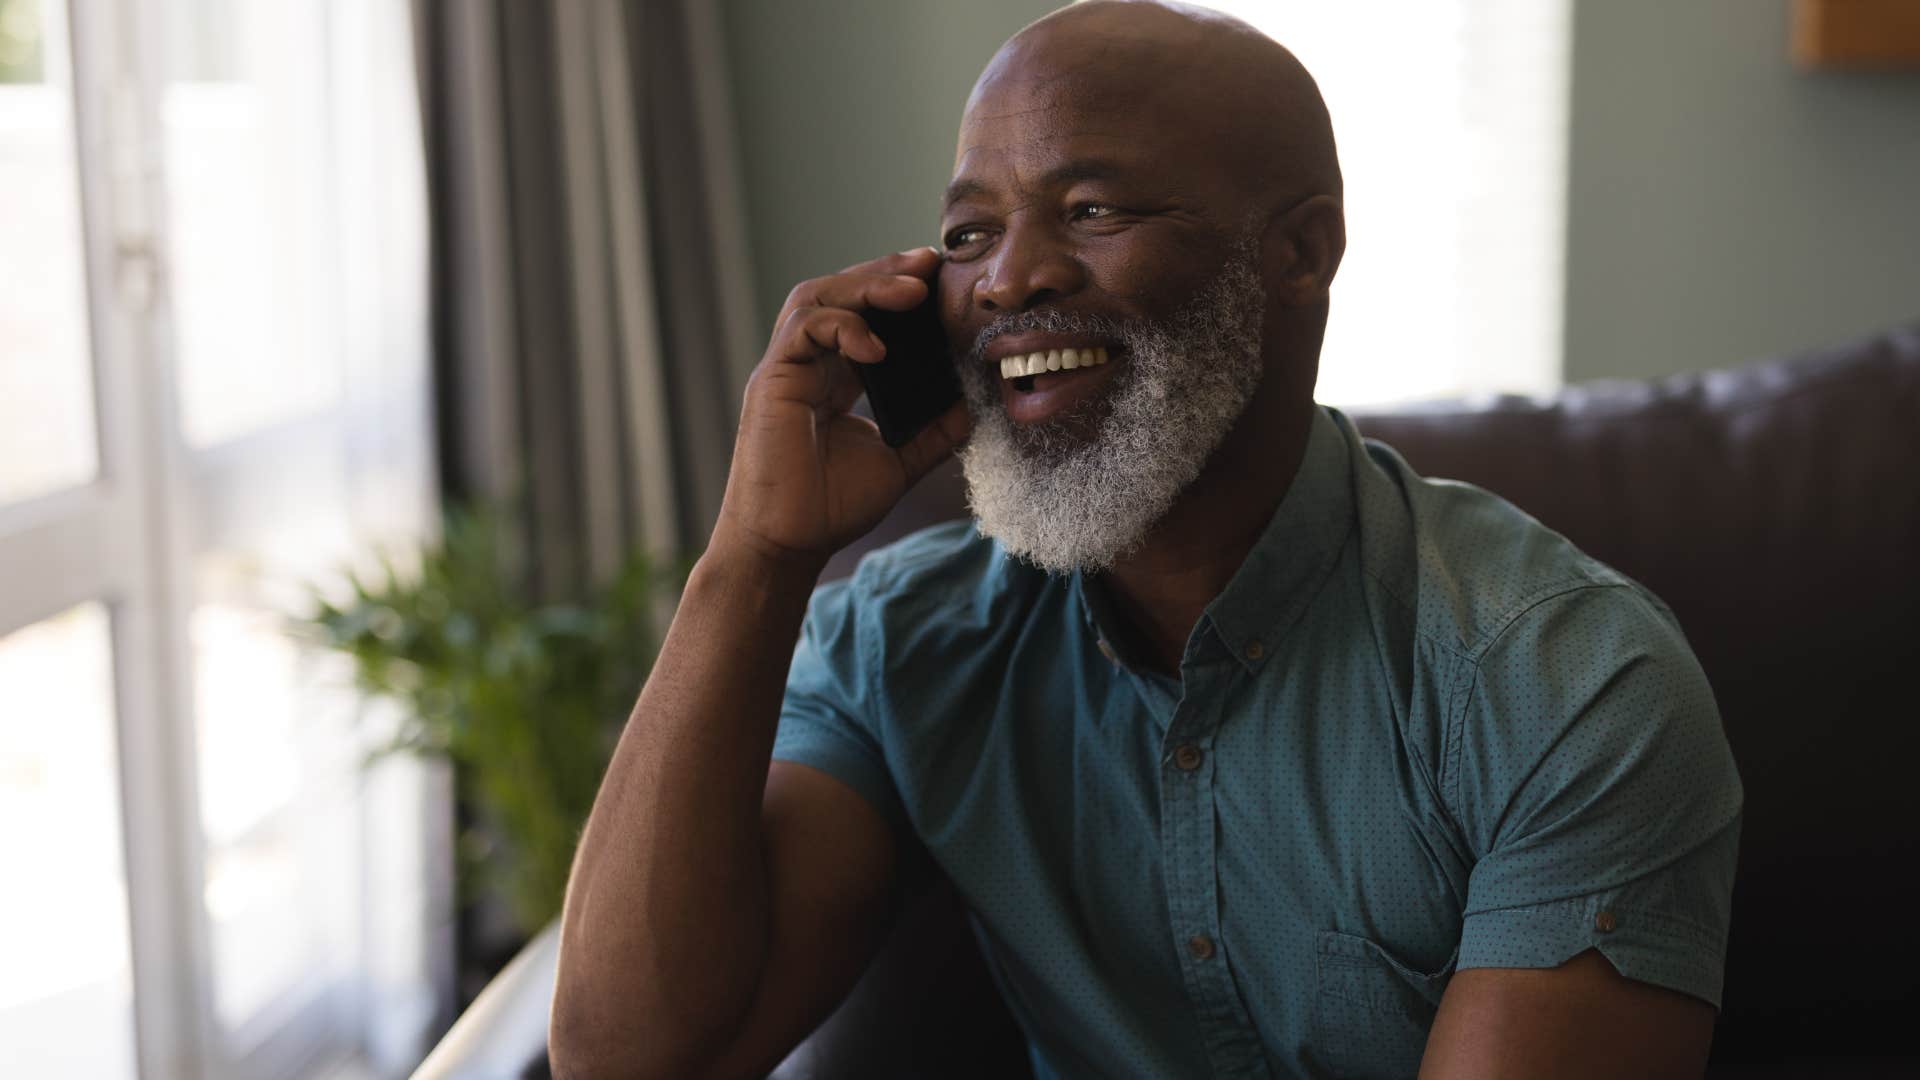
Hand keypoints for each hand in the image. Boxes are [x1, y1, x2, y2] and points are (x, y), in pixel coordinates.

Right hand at [713, 247, 970, 573]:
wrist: (788, 544)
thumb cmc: (829, 507)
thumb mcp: (899, 463)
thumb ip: (933, 432)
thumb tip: (974, 404)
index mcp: (832, 378)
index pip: (863, 316)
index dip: (897, 292)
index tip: (940, 280)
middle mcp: (806, 364)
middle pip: (839, 292)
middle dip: (885, 271)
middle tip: (930, 263)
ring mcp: (786, 369)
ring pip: (818, 297)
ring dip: (866, 285)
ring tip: (912, 289)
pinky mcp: (772, 381)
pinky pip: (804, 329)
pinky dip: (842, 326)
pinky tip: (878, 346)